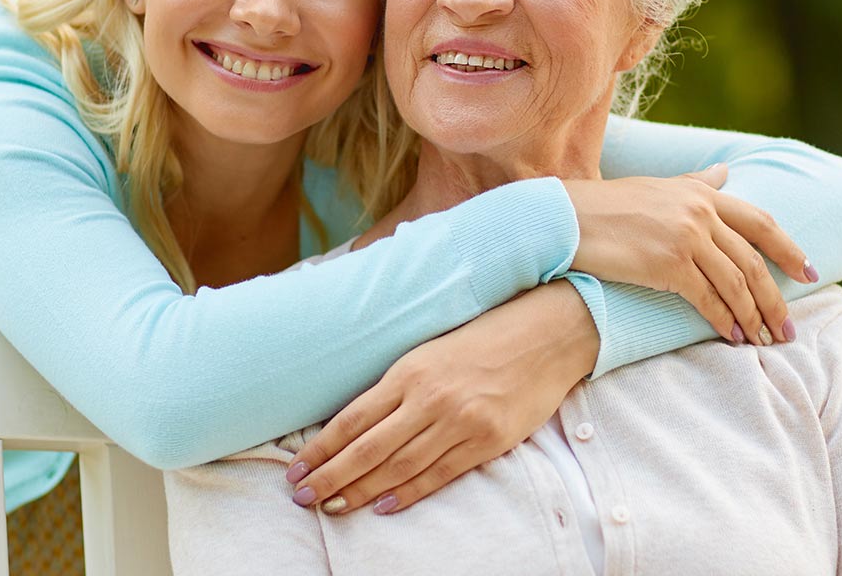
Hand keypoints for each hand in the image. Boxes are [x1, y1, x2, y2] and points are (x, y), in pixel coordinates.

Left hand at [286, 280, 596, 515]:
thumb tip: (354, 423)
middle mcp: (429, 399)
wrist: (544, 335)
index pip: (351, 420)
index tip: (298, 469)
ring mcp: (459, 422)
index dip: (321, 449)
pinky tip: (382, 506)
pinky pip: (439, 475)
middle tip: (302, 497)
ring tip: (333, 507)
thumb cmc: (482, 338)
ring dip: (361, 491)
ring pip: (398, 468)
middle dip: (330, 477)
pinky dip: (408, 493)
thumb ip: (396, 386)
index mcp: (409, 372)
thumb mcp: (428, 351)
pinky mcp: (488, 441)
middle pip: (367, 449)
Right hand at [565, 163, 815, 346]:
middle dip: (775, 299)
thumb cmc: (606, 206)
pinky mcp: (669, 264)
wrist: (566, 220)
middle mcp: (700, 212)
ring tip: (763, 340)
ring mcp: (686, 237)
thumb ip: (695, 182)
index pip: (761, 222)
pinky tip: (732, 337)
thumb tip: (725, 171)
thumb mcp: (657, 187)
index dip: (790, 250)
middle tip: (786, 328)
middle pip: (754, 261)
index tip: (810, 273)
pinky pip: (708, 299)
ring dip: (754, 317)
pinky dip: (724, 321)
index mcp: (701, 193)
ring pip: (736, 284)